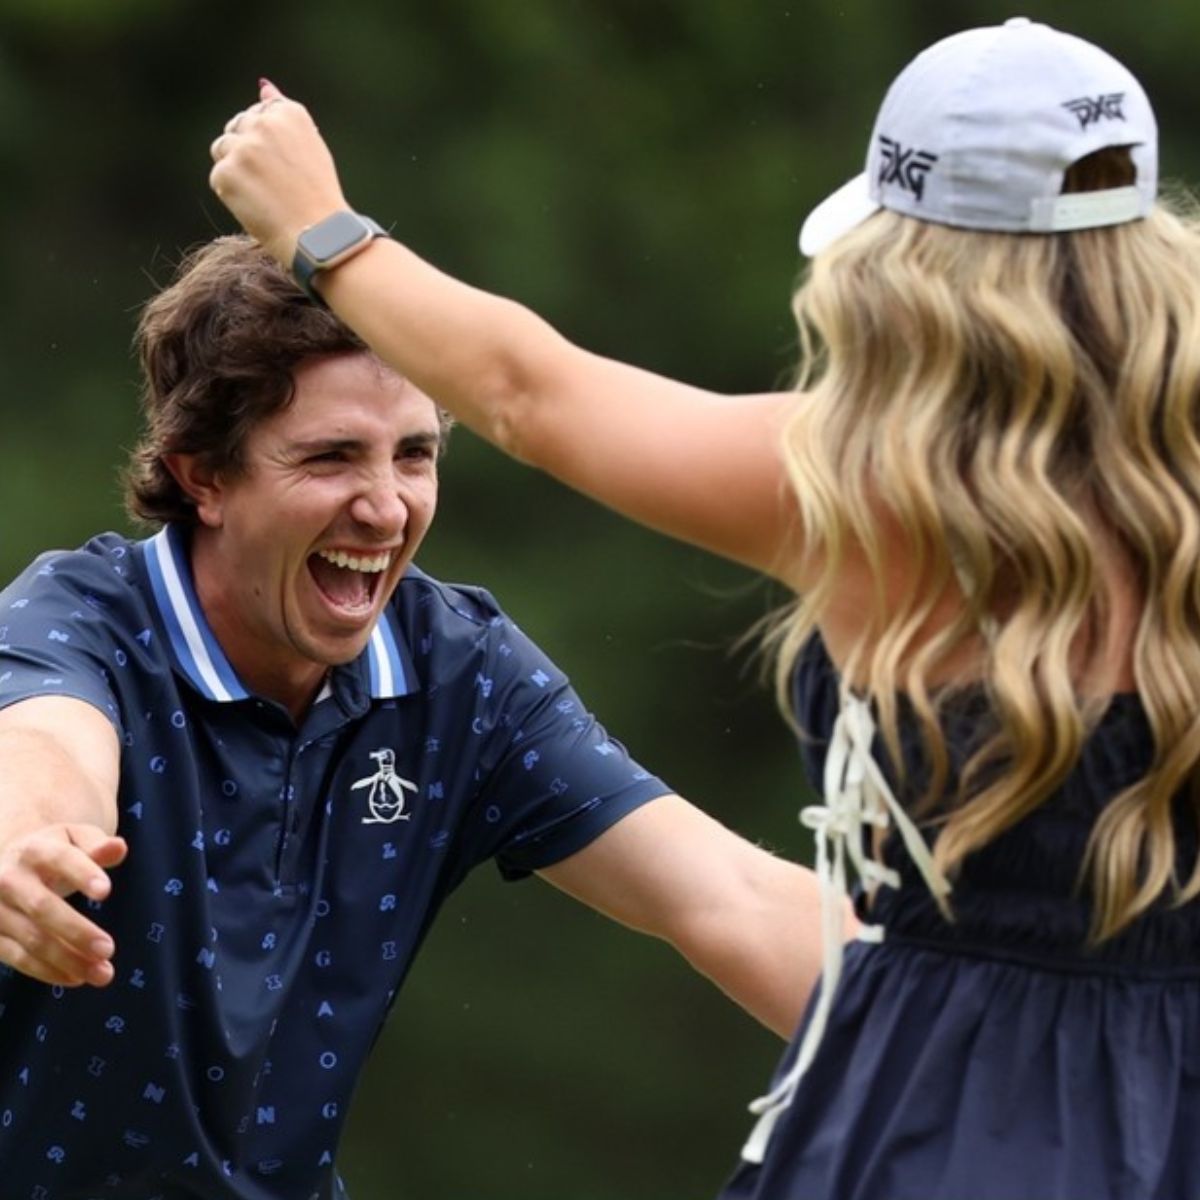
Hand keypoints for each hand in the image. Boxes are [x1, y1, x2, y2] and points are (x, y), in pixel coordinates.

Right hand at [0, 824, 126, 986]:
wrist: (6, 865)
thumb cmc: (51, 852)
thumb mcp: (73, 840)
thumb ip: (96, 845)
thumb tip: (119, 847)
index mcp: (34, 849)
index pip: (60, 859)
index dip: (82, 874)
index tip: (106, 892)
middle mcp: (8, 878)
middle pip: (42, 906)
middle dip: (76, 930)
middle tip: (108, 949)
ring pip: (31, 938)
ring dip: (68, 959)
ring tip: (102, 973)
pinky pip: (17, 957)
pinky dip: (48, 971)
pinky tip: (76, 977)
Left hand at [209, 80, 350, 268]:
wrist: (319, 236)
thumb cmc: (319, 197)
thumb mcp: (309, 147)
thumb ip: (282, 115)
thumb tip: (264, 86)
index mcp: (289, 114)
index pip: (259, 113)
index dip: (267, 142)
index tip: (281, 165)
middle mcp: (265, 124)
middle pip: (237, 126)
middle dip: (248, 151)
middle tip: (273, 183)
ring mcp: (243, 147)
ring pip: (222, 148)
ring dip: (236, 169)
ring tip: (263, 194)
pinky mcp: (226, 172)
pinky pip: (219, 177)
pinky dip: (233, 194)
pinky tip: (257, 206)